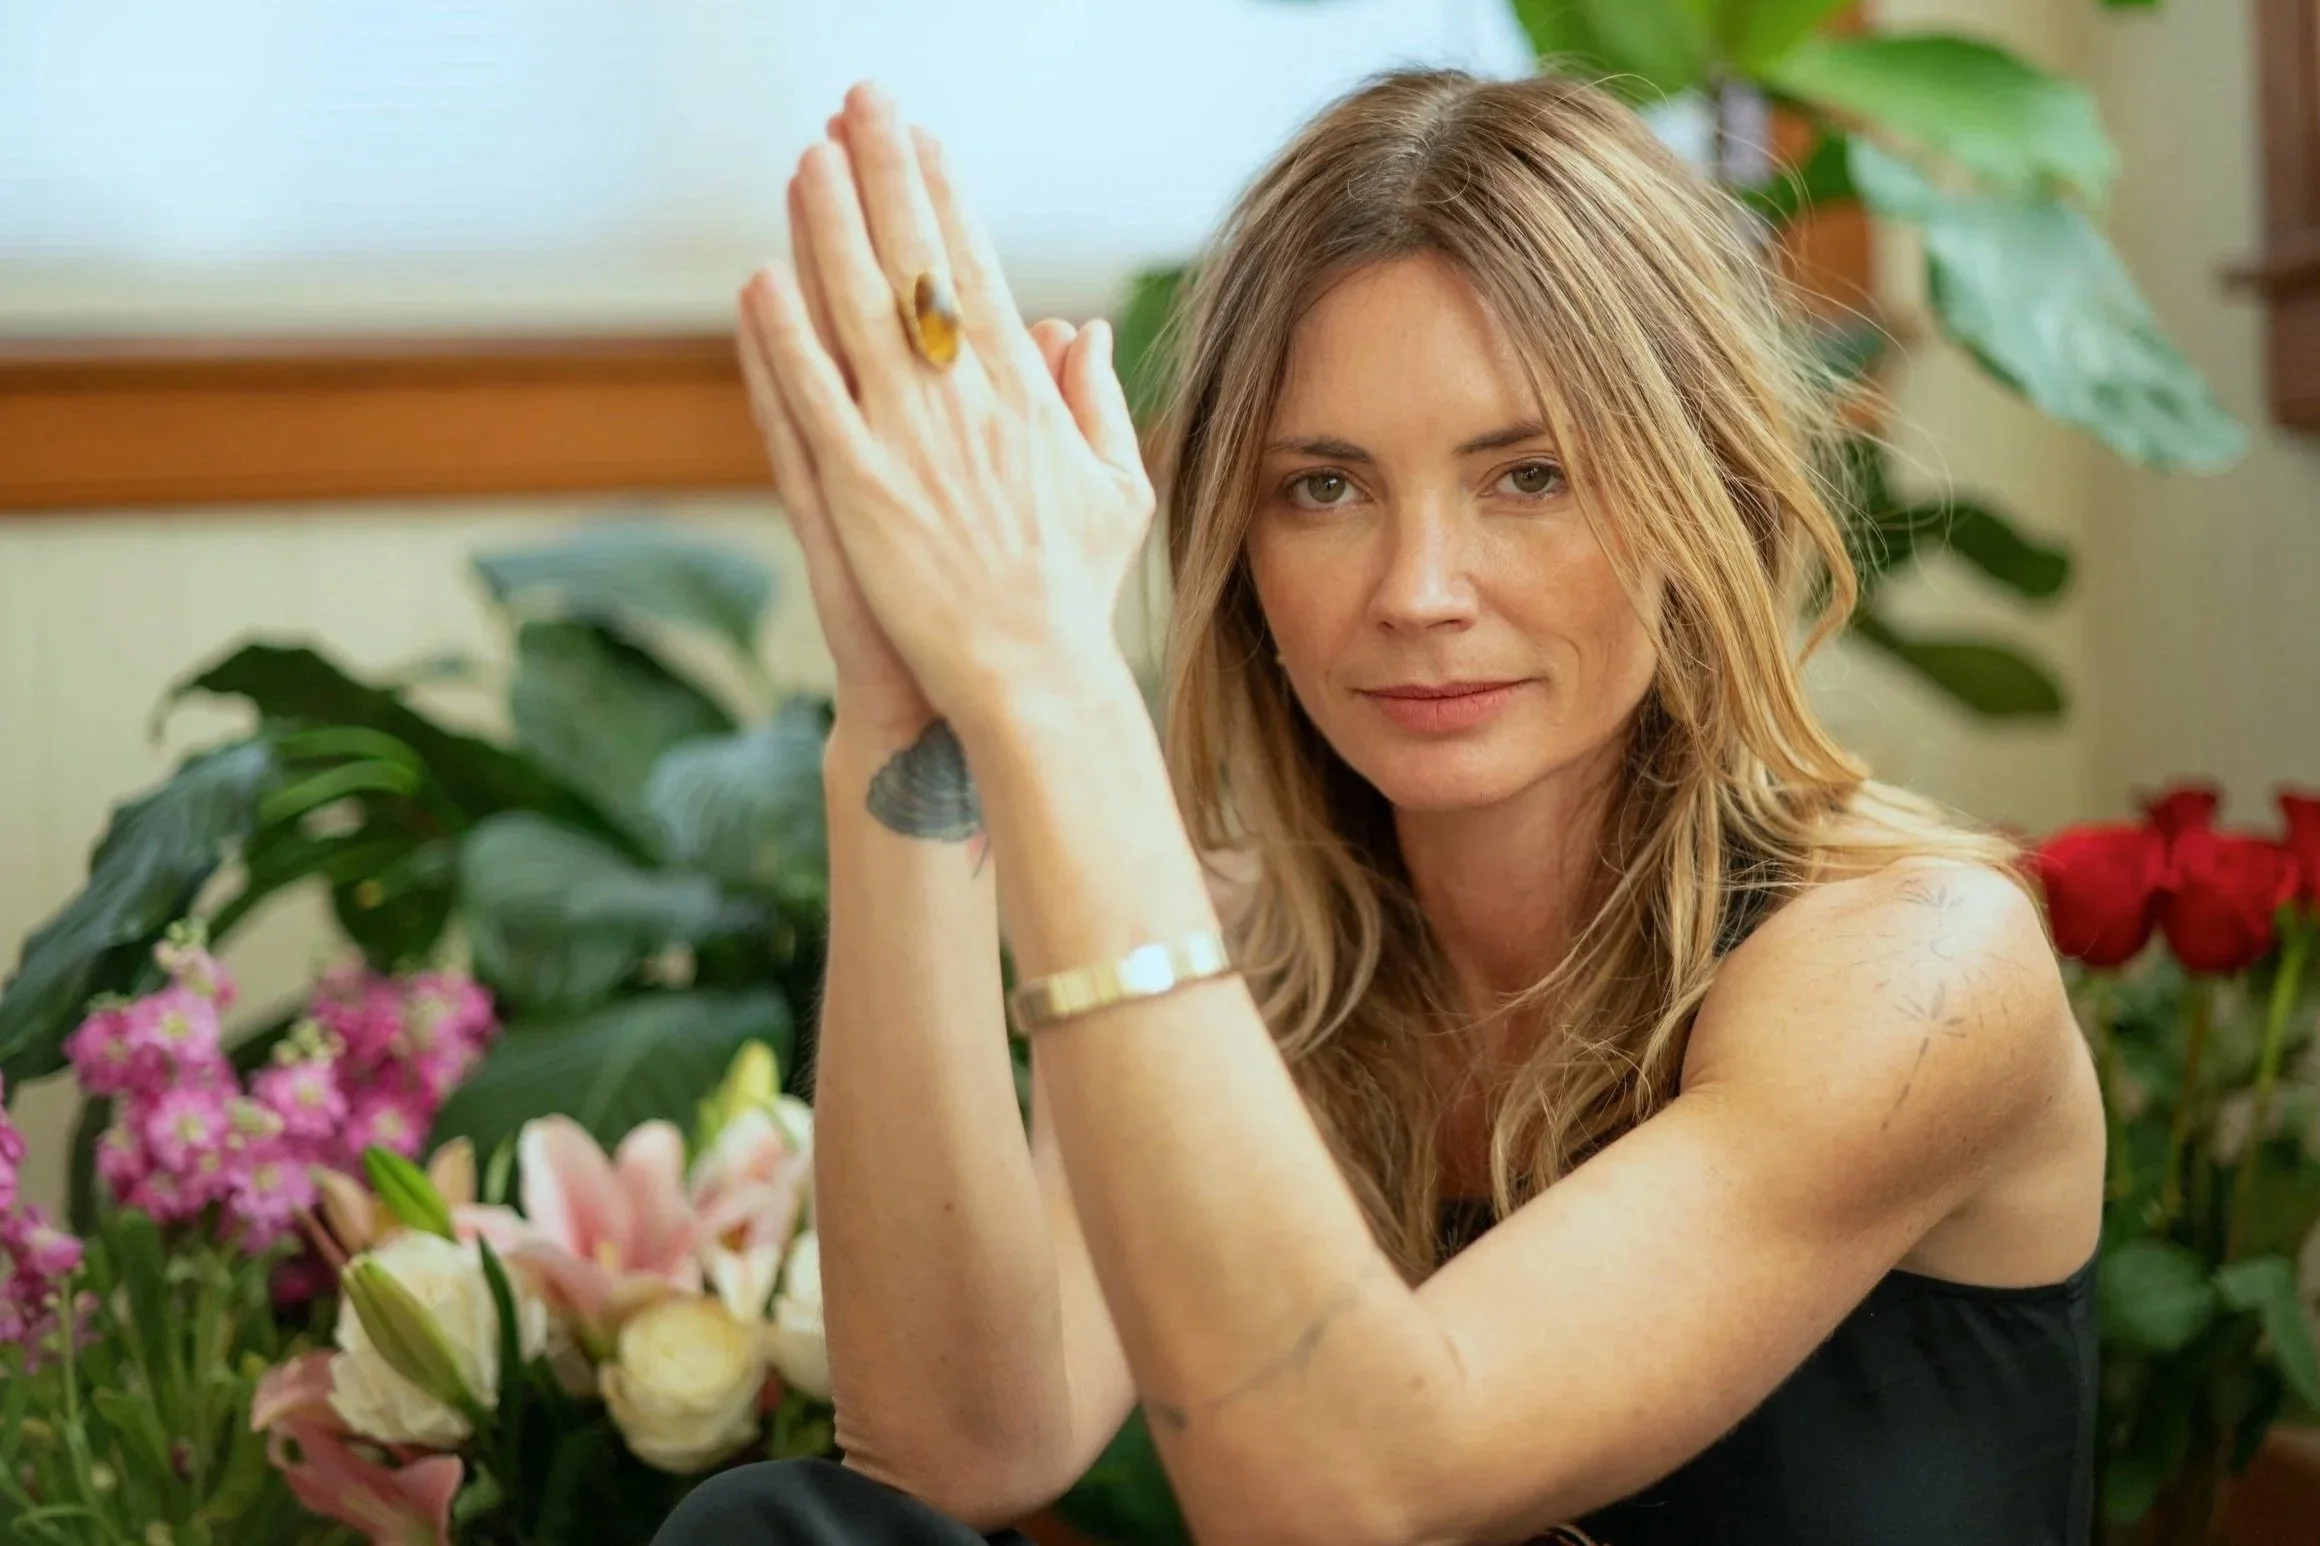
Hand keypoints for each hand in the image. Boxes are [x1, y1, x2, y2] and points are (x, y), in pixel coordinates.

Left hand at [738, 82, 1154, 737]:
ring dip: (830, 228)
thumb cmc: (1078, 591)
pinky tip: (760, 280)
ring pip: (858, 314)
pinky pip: (812, 399)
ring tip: (807, 159)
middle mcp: (966, 405)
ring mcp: (908, 445)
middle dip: (886, 176)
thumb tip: (1084, 326)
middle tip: (860, 104)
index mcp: (1026, 397)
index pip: (977, 272)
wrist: (1032, 676)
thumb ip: (1098, 401)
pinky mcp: (858, 492)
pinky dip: (785, 338)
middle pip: (916, 266)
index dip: (944, 200)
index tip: (924, 140)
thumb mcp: (1117, 488)